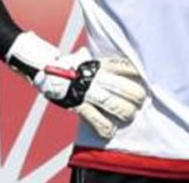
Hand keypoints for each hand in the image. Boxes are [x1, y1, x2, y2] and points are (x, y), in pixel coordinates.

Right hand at [5, 32, 146, 138]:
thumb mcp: (85, 57)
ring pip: (115, 105)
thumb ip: (100, 61)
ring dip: (125, 112)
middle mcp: (96, 78)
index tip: (144, 78)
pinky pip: (96, 119)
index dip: (137, 74)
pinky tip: (110, 130)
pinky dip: (105, 127)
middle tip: (139, 101)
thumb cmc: (68, 65)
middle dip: (136, 97)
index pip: (124, 67)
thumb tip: (111, 62)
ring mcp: (88, 92)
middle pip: (125, 89)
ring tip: (128, 115)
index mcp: (99, 65)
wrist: (45, 70)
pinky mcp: (79, 105)